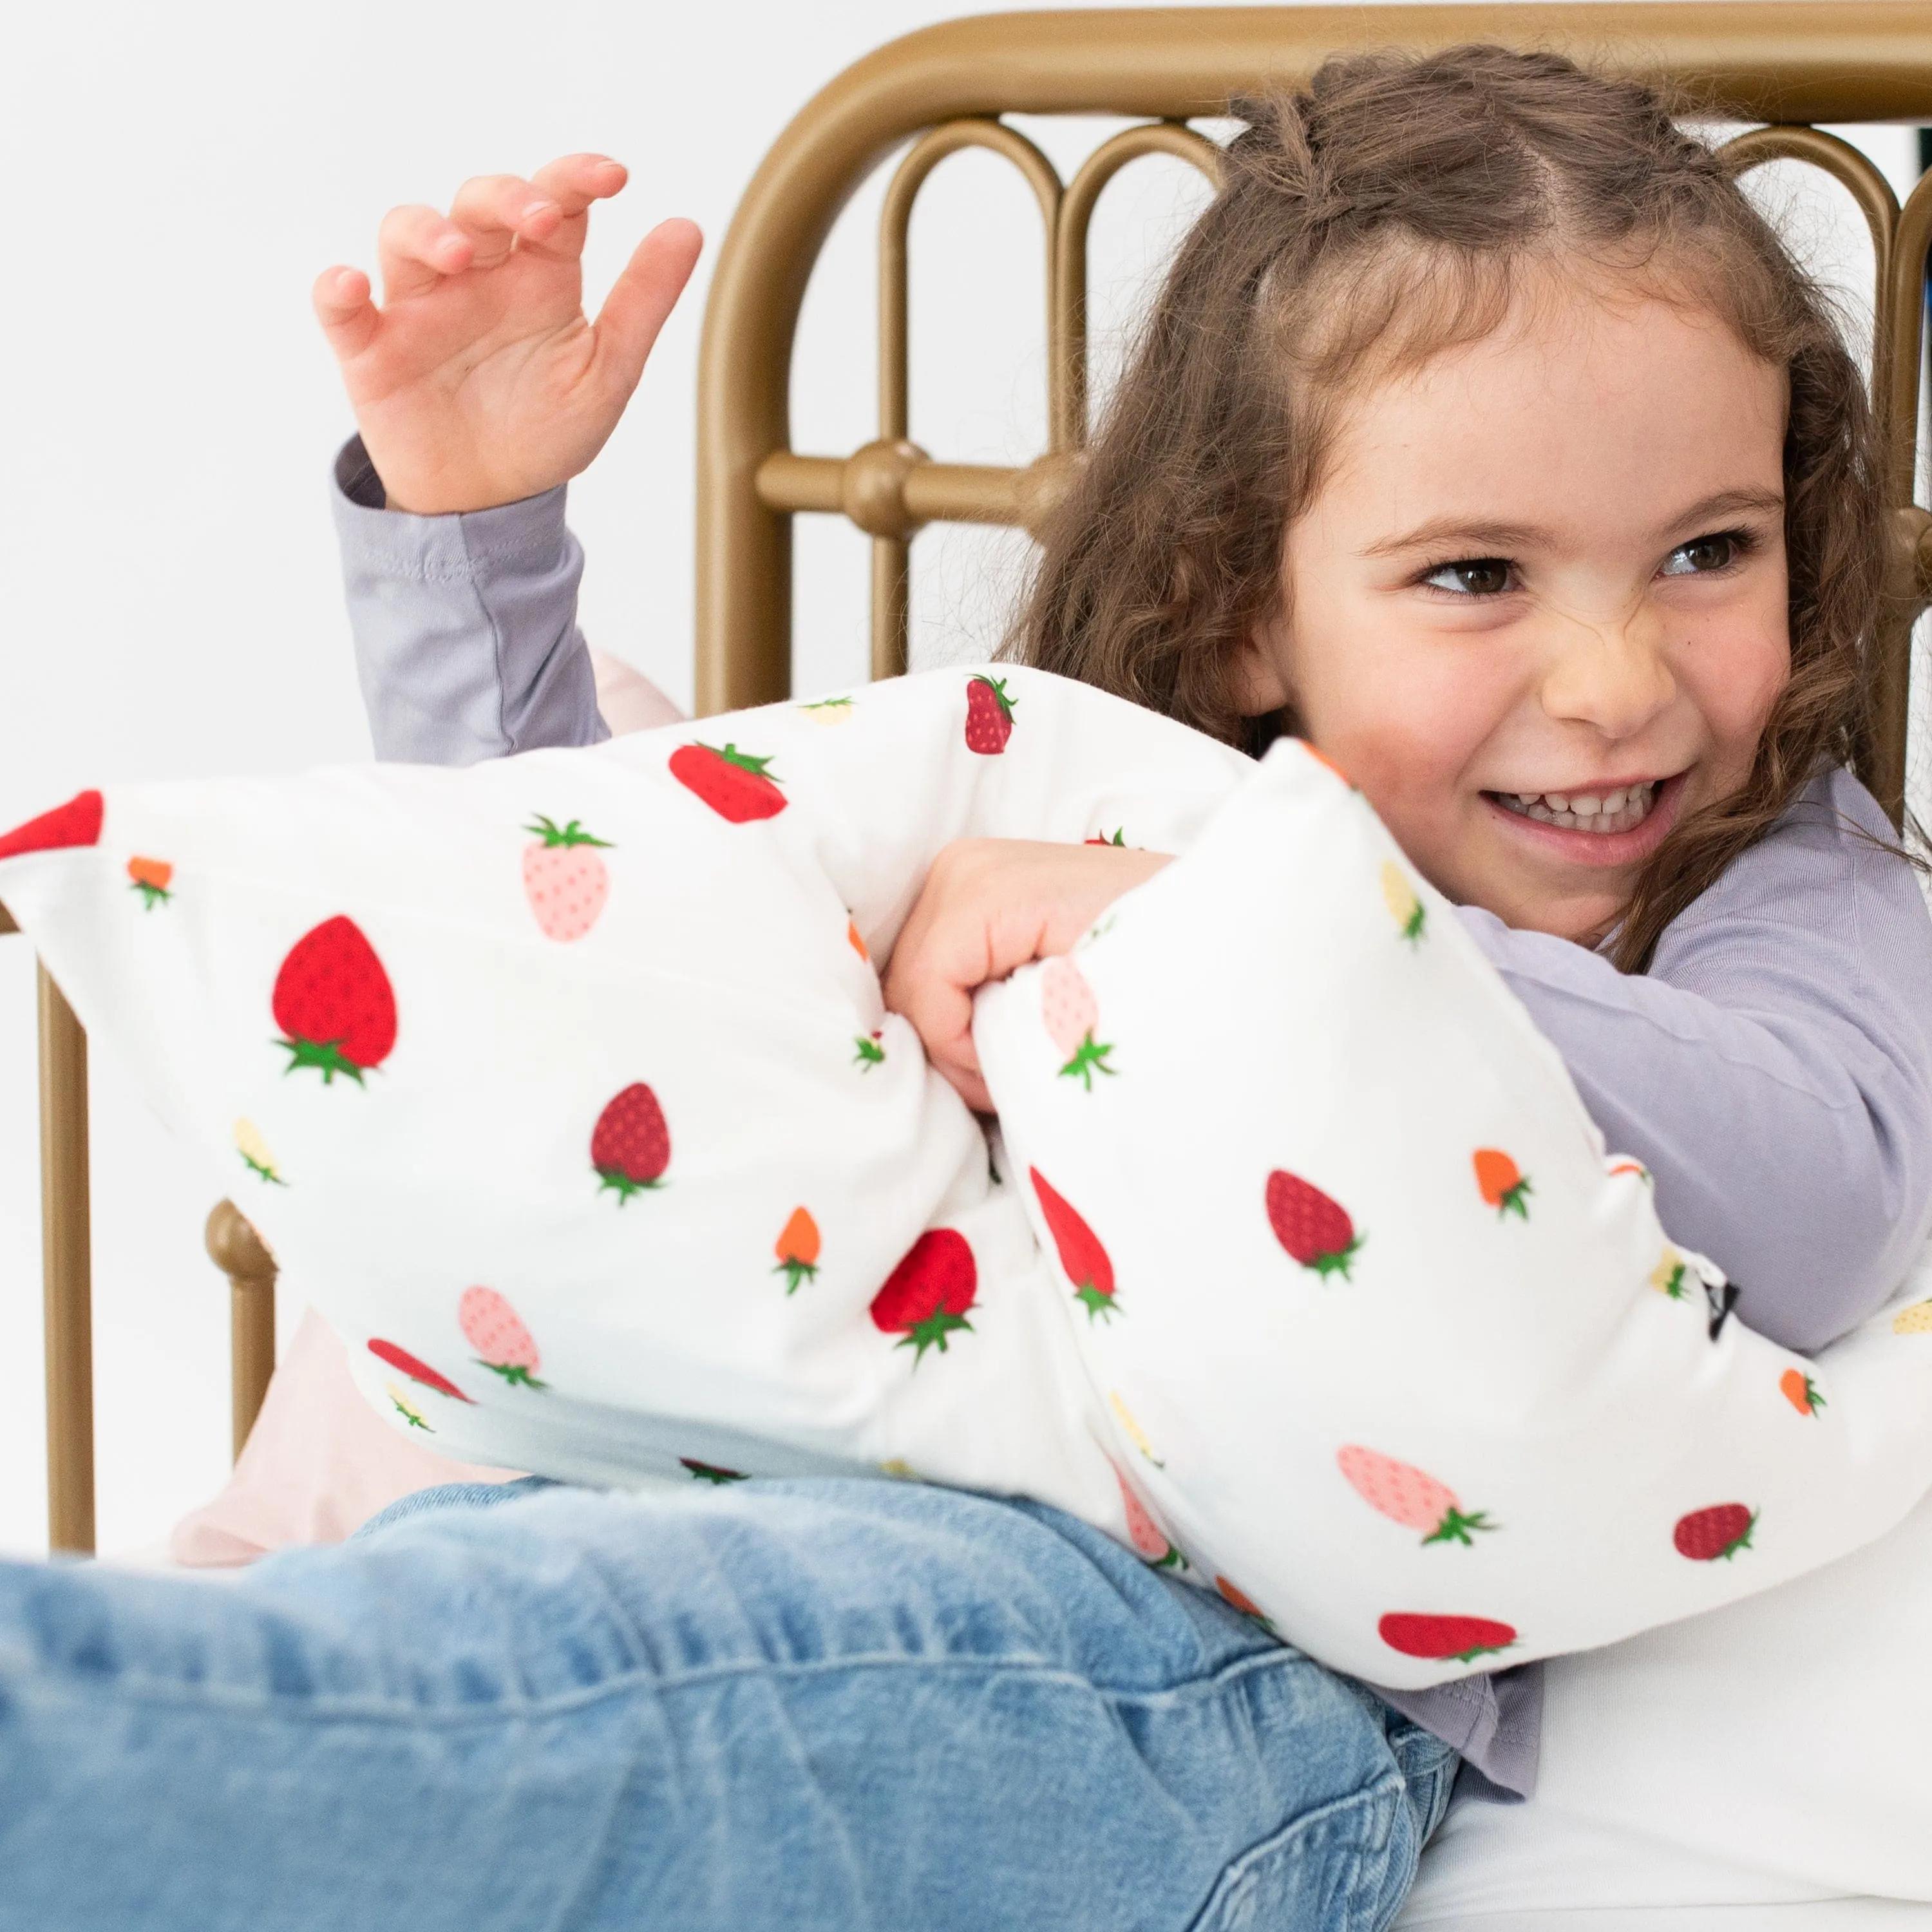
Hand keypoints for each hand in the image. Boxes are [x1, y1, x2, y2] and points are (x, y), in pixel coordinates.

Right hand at [313, 155, 702, 513]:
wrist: (493, 501)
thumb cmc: (548, 428)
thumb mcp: (608, 371)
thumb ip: (643, 301)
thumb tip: (688, 227)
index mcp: (538, 276)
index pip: (555, 203)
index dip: (577, 177)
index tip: (614, 177)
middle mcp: (477, 278)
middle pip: (479, 204)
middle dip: (506, 197)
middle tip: (540, 219)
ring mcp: (419, 308)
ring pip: (407, 235)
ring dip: (430, 231)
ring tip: (461, 257)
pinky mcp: (371, 351)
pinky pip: (339, 307)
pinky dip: (336, 291)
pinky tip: (349, 287)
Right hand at [883, 839, 1169, 1111]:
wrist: (1203, 910)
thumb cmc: (1161, 953)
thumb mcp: (1091, 1003)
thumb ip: (1020, 1035)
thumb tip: (970, 1075)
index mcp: (987, 889)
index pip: (923, 988)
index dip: (955, 1050)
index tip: (1008, 1077)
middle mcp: (961, 868)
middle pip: (907, 983)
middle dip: (950, 1044)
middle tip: (1007, 1077)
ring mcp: (962, 872)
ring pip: (913, 976)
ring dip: (953, 1027)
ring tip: (1011, 1048)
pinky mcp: (969, 888)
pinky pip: (934, 963)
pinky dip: (958, 1004)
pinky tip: (1002, 1018)